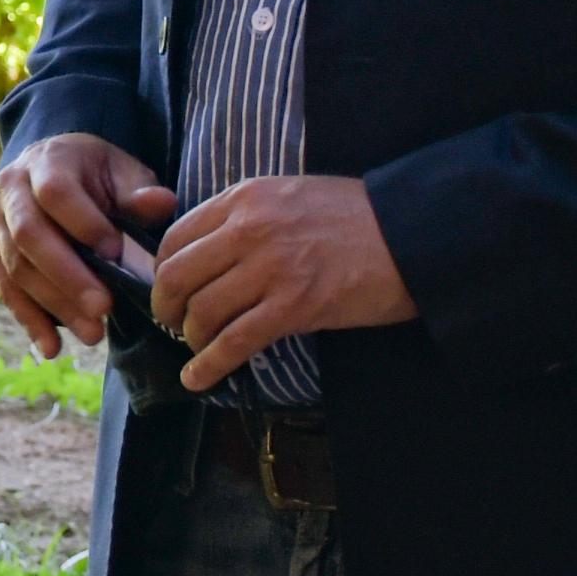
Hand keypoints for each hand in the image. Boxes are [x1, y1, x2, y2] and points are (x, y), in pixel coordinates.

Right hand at [0, 136, 179, 358]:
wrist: (50, 170)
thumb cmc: (95, 177)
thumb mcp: (123, 174)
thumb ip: (140, 192)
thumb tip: (162, 203)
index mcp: (45, 160)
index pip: (55, 192)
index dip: (83, 223)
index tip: (116, 252)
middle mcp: (8, 187)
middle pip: (29, 234)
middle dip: (67, 275)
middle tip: (105, 308)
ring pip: (16, 268)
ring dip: (54, 305)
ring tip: (94, 334)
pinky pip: (5, 289)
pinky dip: (29, 320)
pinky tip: (52, 348)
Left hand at [149, 175, 416, 391]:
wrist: (414, 233)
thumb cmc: (356, 217)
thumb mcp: (290, 196)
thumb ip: (247, 216)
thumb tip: (207, 251)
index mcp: (246, 198)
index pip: (176, 237)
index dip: (162, 270)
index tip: (168, 289)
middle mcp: (251, 229)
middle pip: (178, 275)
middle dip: (166, 306)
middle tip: (172, 322)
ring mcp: (273, 268)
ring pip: (203, 311)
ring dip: (191, 336)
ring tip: (196, 346)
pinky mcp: (296, 306)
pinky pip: (236, 341)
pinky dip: (209, 365)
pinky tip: (197, 378)